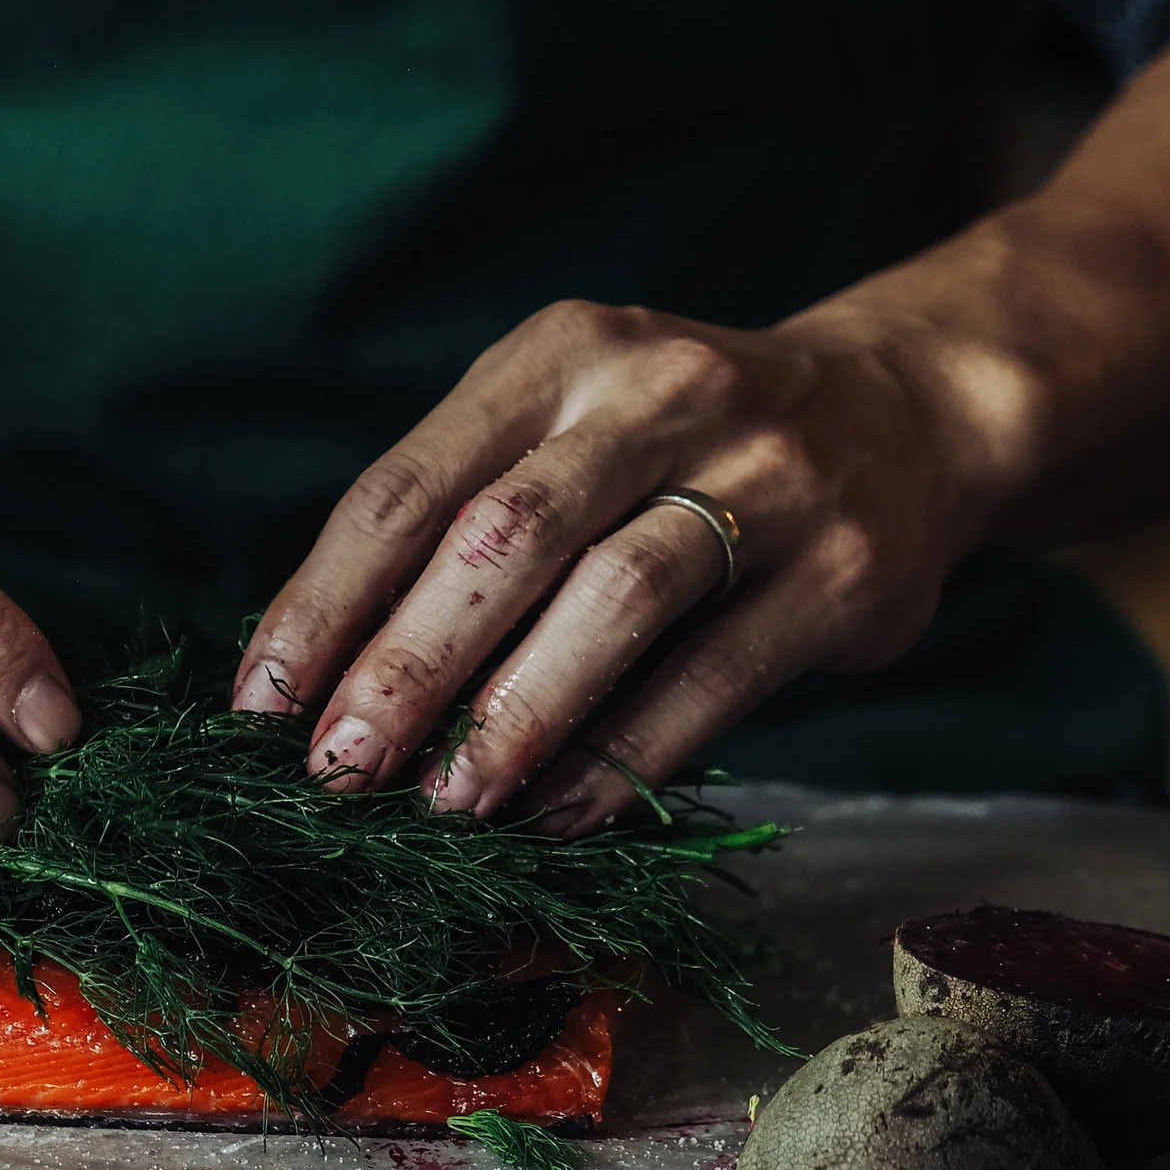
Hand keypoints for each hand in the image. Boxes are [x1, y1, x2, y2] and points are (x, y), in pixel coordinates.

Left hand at [232, 298, 1007, 833]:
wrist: (911, 409)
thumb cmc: (684, 444)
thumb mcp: (571, 428)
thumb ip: (467, 524)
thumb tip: (327, 680)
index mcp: (557, 355)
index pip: (407, 485)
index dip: (324, 602)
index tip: (257, 704)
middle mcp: (656, 393)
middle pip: (500, 538)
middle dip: (403, 664)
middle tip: (335, 771)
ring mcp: (764, 472)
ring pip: (614, 597)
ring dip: (515, 714)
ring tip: (443, 804)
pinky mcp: (843, 569)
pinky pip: (715, 677)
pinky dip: (626, 755)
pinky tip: (558, 814)